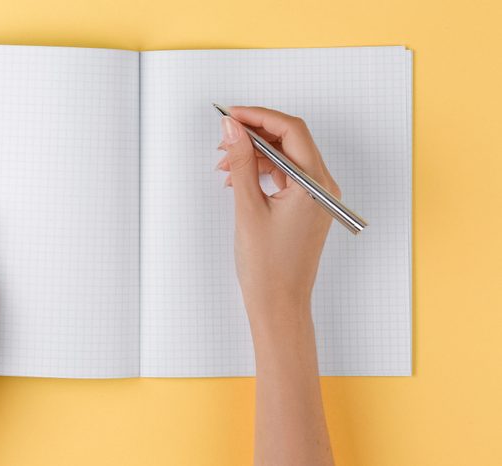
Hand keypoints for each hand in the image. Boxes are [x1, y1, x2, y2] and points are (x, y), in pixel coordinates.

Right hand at [217, 106, 339, 324]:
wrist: (279, 305)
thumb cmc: (268, 266)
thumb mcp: (248, 207)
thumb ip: (242, 162)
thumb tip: (232, 128)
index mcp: (315, 184)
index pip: (291, 130)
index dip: (259, 116)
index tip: (232, 114)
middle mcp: (322, 187)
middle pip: (291, 140)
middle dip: (255, 133)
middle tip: (224, 135)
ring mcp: (316, 197)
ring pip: (286, 158)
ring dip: (256, 154)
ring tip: (225, 164)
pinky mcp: (307, 207)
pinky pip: (285, 176)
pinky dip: (262, 172)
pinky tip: (238, 179)